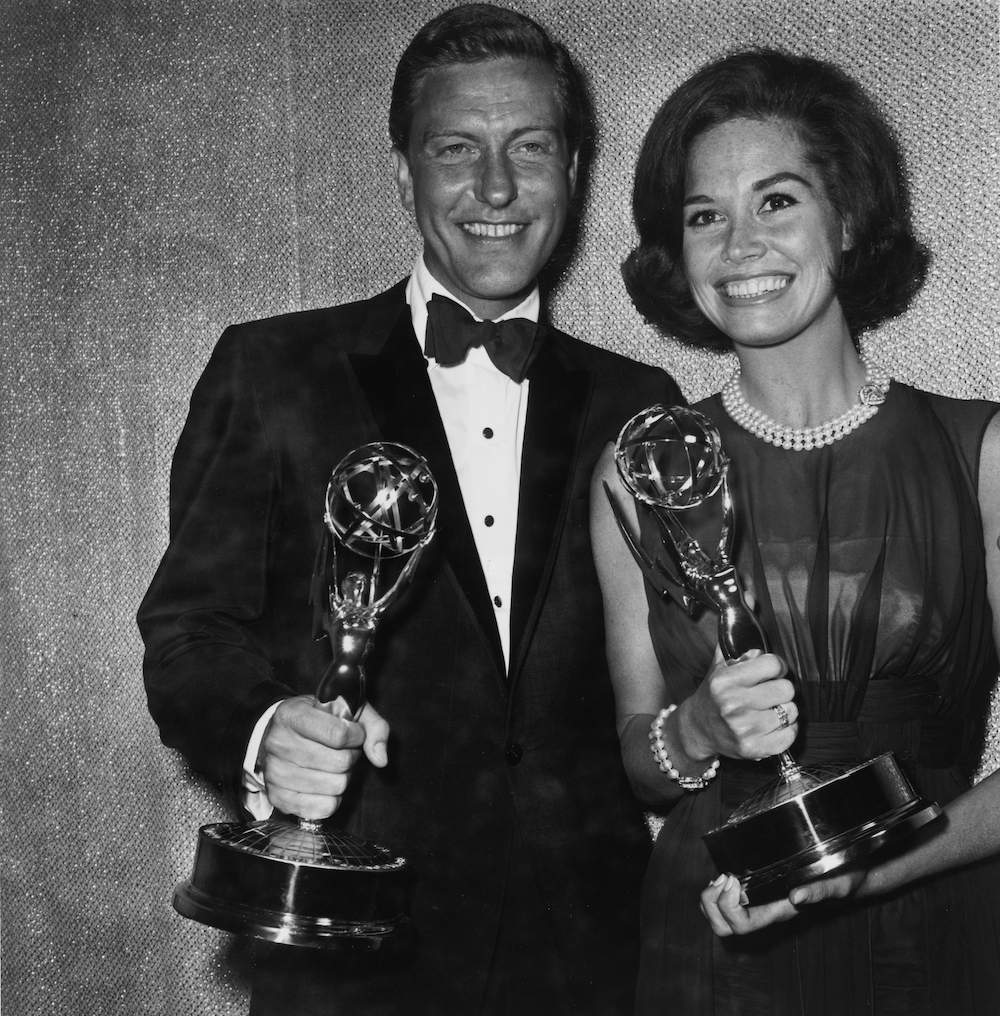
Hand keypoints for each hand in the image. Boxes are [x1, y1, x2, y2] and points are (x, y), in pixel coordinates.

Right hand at [258, 695, 388, 819]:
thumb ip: (373, 726)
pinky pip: (323, 808)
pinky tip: (326, 783)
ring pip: (335, 785)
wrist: (280, 734)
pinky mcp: (277, 798)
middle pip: (339, 762)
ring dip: (343, 776)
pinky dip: (334, 798)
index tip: (355, 732)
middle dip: (351, 756)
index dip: (357, 735)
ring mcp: (275, 773)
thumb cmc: (318, 720)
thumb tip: (380, 759)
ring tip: (332, 764)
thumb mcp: (347, 709)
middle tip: (342, 749)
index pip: (338, 734)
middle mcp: (278, 743)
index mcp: (292, 715)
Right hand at [681, 646, 797, 760]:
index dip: (777, 666)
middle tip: (771, 692)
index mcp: (725, 681)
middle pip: (786, 688)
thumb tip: (760, 649)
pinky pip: (790, 735)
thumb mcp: (717, 670)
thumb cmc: (712, 698)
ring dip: (785, 710)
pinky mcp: (753, 748)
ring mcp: (744, 729)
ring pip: (791, 711)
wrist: (697, 730)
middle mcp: (733, 704)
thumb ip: (736, 654)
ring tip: (770, 710)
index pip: (773, 664)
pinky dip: (788, 730)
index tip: (773, 671)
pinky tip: (774, 725)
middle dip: (781, 688)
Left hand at [700, 868, 866, 936]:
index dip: (729, 906)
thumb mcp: (838, 882)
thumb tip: (796, 896)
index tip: (734, 879)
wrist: (849, 876)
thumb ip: (819, 890)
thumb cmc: (844, 879)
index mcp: (779, 911)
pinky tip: (728, 875)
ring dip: (711, 898)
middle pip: (725, 928)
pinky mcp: (756, 892)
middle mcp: (765, 912)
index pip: (743, 925)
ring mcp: (758, 904)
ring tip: (724, 876)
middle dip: (713, 904)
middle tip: (725, 877)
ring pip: (720, 918)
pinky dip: (717, 892)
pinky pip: (725, 903)